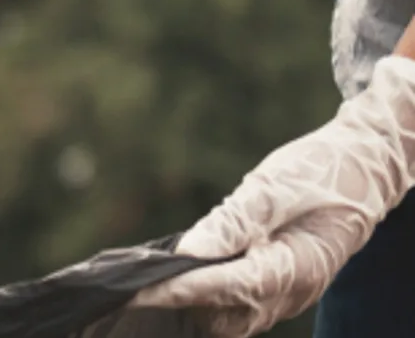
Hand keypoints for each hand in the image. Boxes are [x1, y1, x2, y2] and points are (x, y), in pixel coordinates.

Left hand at [131, 55, 414, 336]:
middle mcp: (291, 292)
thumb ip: (234, 222)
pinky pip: (235, 307)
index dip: (183, 291)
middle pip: (225, 315)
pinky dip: (203, 300)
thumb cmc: (319, 172)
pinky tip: (174, 281)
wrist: (362, 171)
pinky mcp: (276, 288)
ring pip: (228, 318)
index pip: (230, 288)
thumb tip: (190, 251)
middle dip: (176, 304)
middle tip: (128, 287)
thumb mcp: (275, 188)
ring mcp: (286, 295)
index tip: (141, 291)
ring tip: (141, 287)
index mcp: (296, 266)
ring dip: (187, 306)